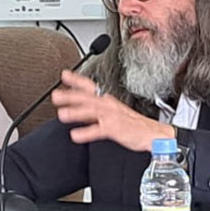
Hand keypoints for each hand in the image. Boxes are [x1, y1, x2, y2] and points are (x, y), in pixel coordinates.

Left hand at [51, 70, 174, 151]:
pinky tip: (75, 135)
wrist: (153, 133)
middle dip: (70, 95)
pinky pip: (99, 130)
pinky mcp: (115, 129)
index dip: (77, 80)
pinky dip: (86, 132)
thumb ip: (93, 110)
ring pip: (91, 111)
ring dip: (76, 112)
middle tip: (55, 95)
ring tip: (62, 114)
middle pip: (87, 97)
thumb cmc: (133, 124)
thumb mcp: (112, 112)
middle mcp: (108, 105)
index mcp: (107, 100)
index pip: (90, 86)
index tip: (64, 75)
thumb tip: (75, 109)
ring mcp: (112, 116)